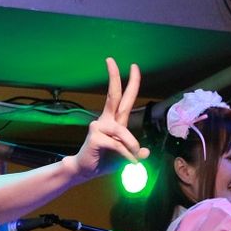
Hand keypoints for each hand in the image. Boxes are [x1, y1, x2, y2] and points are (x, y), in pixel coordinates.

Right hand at [71, 57, 146, 179]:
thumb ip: (135, 152)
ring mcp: (98, 127)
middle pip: (113, 95)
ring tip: (134, 160)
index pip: (122, 98)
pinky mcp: (95, 137)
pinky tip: (129, 163)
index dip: (130, 82)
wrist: (84, 171)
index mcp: (113, 120)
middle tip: (110, 59)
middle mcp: (105, 120)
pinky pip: (118, 144)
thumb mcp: (125, 157)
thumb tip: (146, 152)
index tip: (133, 66)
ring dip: (132, 146)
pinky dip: (126, 155)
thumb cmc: (104, 161)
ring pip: (123, 131)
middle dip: (114, 77)